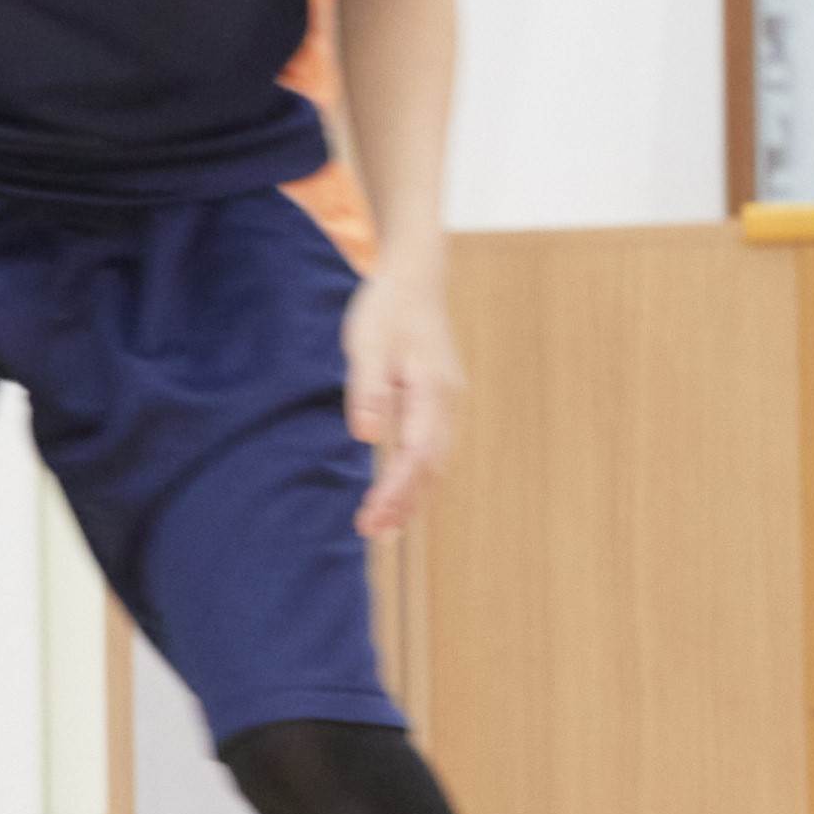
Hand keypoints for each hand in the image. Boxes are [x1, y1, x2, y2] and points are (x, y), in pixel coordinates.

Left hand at [345, 261, 464, 536]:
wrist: (416, 279)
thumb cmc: (387, 309)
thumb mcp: (366, 343)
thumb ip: (369, 390)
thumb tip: (368, 437)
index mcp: (432, 392)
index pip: (417, 454)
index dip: (396, 489)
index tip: (373, 515)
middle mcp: (447, 405)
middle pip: (431, 468)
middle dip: (404, 504)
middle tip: (374, 533)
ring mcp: (447, 406)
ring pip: (435, 464)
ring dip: (411, 496)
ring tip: (384, 525)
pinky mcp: (438, 404)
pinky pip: (432, 451)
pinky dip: (417, 477)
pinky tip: (400, 492)